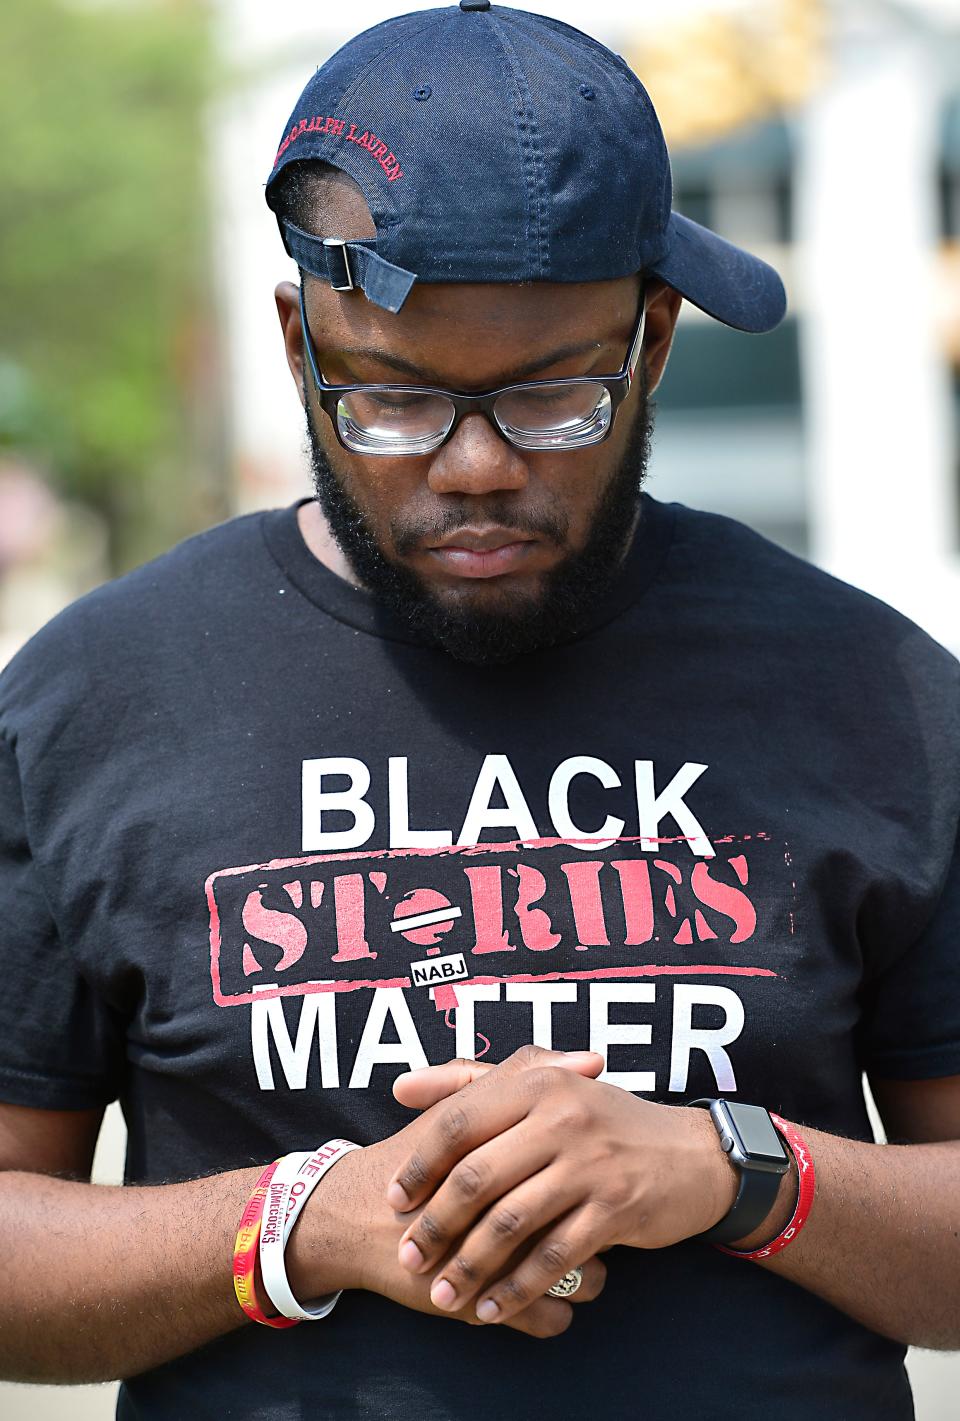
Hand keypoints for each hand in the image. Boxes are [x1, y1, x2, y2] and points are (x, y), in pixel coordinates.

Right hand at [286, 1075, 604, 1339]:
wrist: (359, 1218)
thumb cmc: (420, 1157)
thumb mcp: (466, 1106)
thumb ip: (523, 1073)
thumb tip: (592, 1061)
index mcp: (509, 1158)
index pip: (589, 1168)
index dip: (600, 1169)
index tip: (597, 1169)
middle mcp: (509, 1211)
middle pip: (594, 1223)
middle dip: (600, 1223)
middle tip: (586, 1212)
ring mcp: (500, 1264)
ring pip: (584, 1281)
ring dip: (584, 1273)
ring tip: (572, 1256)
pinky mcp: (487, 1307)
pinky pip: (553, 1321)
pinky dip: (555, 1311)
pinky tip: (546, 1292)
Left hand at [386, 1045, 736, 1324]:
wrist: (691, 1156)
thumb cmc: (602, 1122)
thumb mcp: (546, 1087)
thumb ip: (474, 1083)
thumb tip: (401, 1089)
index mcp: (537, 1084)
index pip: (460, 1121)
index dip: (421, 1163)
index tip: (395, 1199)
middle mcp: (562, 1116)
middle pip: (477, 1176)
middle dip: (435, 1224)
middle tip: (408, 1257)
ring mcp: (590, 1163)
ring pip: (510, 1222)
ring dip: (469, 1265)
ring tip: (443, 1296)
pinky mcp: (614, 1208)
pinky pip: (553, 1256)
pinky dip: (517, 1288)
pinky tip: (492, 1309)